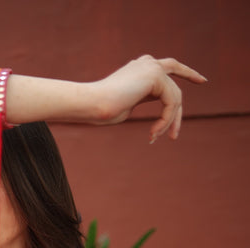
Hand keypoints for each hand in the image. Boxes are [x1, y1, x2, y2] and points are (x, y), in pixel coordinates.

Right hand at [92, 55, 206, 141]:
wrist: (93, 103)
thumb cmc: (103, 109)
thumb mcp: (127, 104)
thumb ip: (142, 100)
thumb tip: (154, 110)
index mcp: (141, 67)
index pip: (170, 69)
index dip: (188, 73)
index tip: (202, 80)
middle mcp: (148, 63)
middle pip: (176, 88)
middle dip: (177, 113)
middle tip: (174, 137)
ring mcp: (152, 67)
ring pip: (175, 98)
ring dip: (167, 122)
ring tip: (155, 137)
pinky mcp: (155, 76)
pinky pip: (170, 103)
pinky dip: (165, 121)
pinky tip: (154, 132)